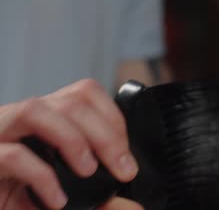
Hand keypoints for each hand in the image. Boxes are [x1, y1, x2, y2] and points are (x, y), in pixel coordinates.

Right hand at [0, 79, 138, 208]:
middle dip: (105, 134)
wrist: (0, 208)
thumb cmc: (23, 198)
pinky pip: (11, 155)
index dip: (113, 118)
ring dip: (71, 140)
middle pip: (69, 101)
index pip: (85, 93)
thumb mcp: (65, 188)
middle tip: (122, 169)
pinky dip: (42, 176)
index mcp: (44, 119)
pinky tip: (57, 200)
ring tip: (89, 171)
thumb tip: (133, 198)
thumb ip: (95, 186)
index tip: (126, 155)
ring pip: (35, 110)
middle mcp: (20, 120)